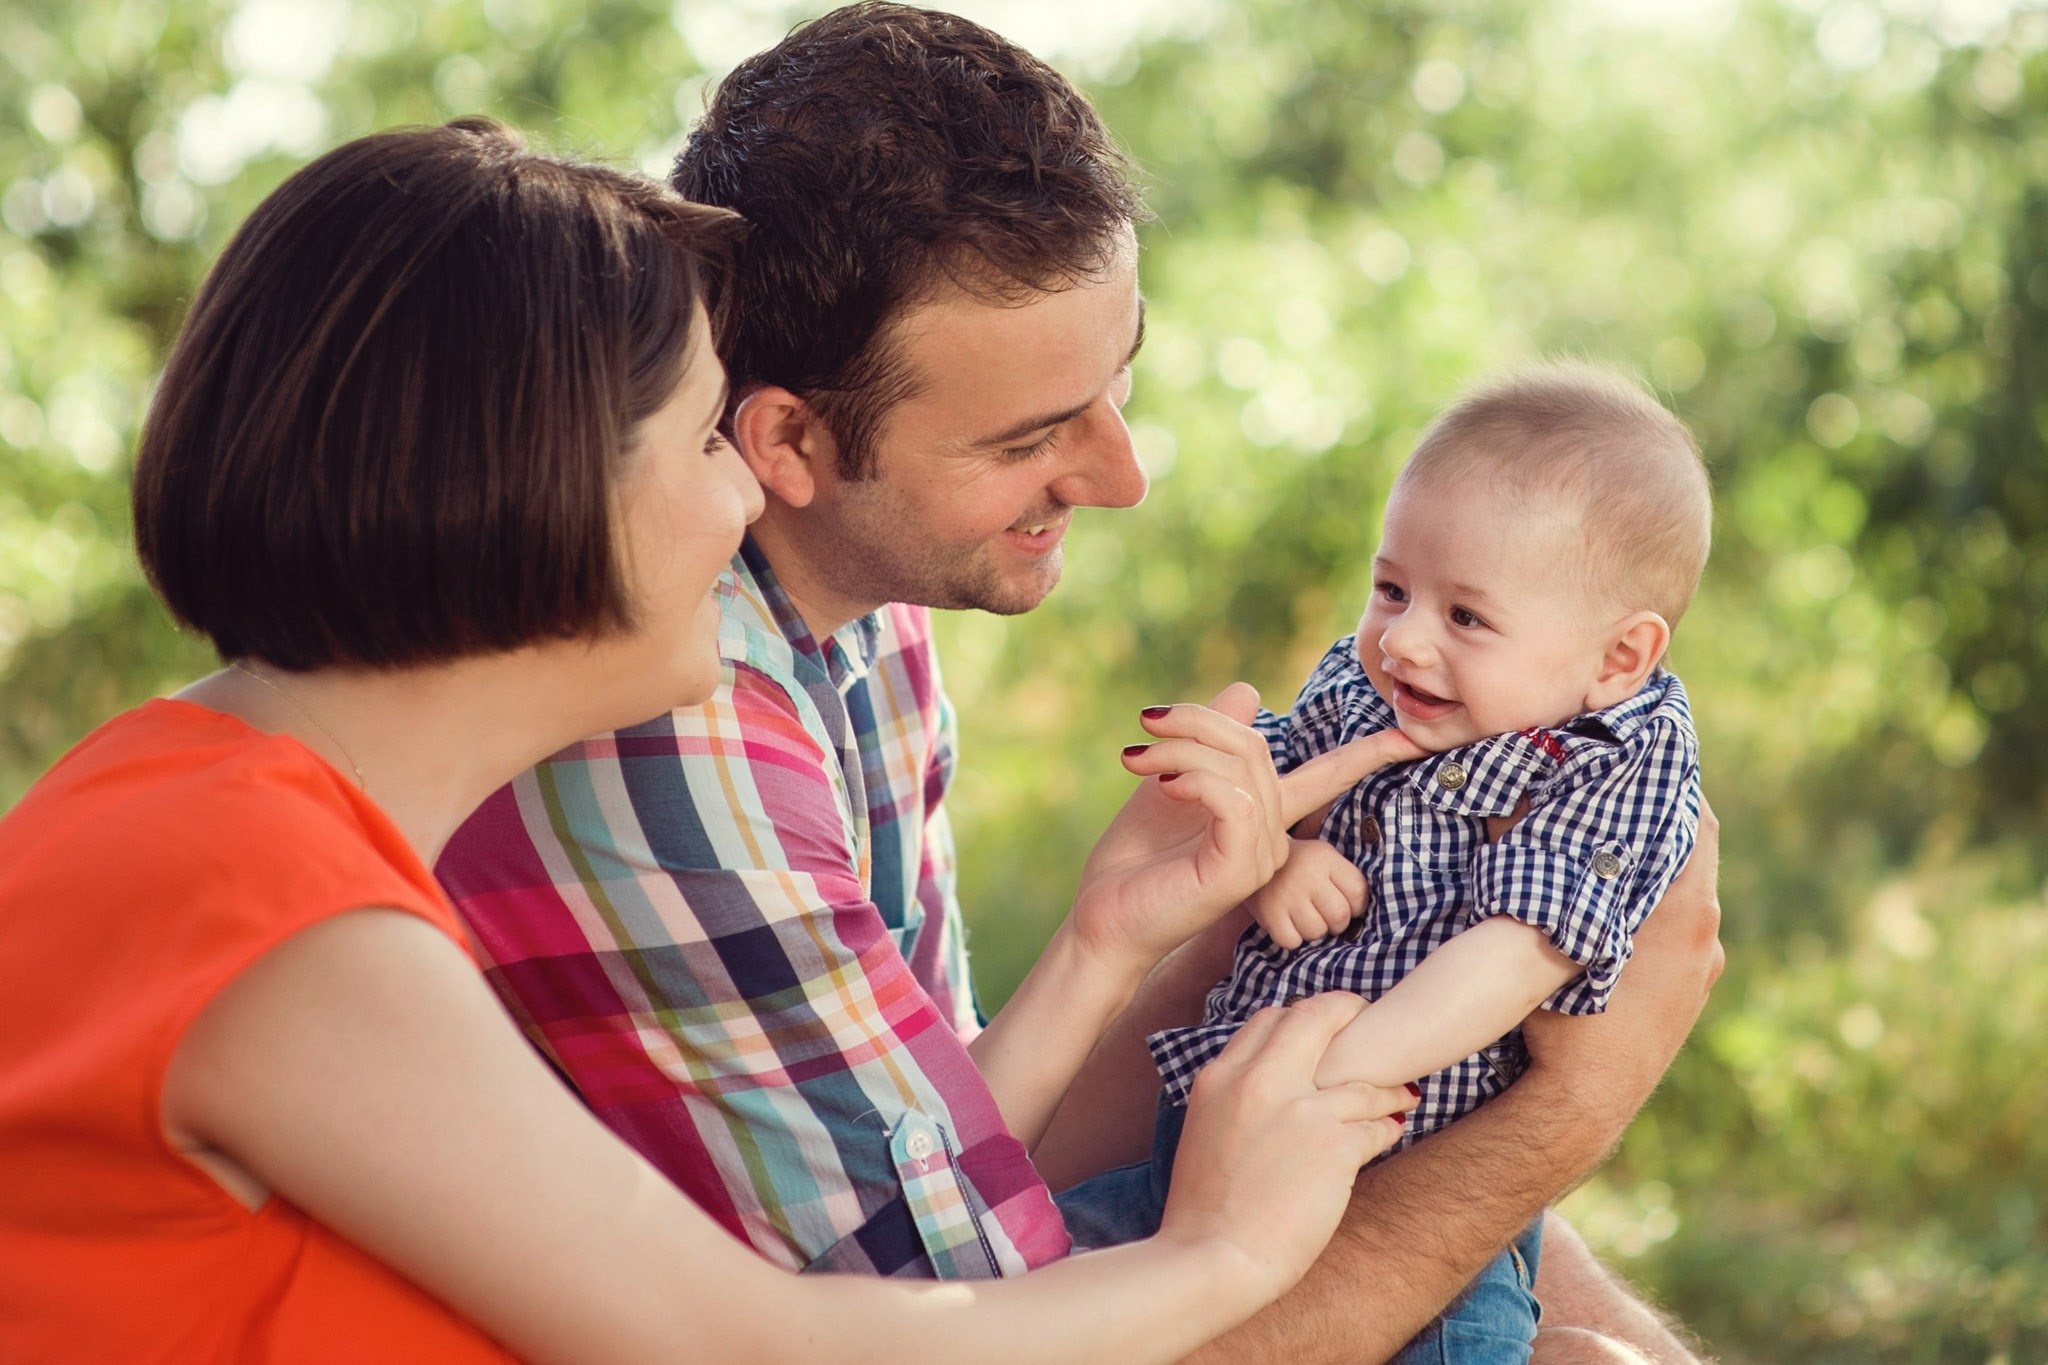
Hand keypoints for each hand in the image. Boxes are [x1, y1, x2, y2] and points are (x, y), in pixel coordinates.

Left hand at [1076, 686, 1421, 974]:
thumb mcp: (1172, 782)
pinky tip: (1163, 786)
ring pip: (1244, 768)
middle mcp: (1274, 838)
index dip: (1372, 753)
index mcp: (1265, 816)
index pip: (1330, 777)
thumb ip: (1209, 740)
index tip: (1414, 738)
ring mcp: (1262, 857)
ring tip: (1138, 759)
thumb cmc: (1135, 859)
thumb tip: (1248, 689)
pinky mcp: (1241, 870)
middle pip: (1257, 747)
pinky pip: (1237, 801)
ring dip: (1182, 748)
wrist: (1104, 918)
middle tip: (1147, 724)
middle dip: (1199, 722)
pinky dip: (1196, 779)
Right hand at [1158, 993, 1414, 1301]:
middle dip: (1349, 1012)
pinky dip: (1390, 1124)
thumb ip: (1232, 1100)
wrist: (1212, 1258)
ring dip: (1386, 1085)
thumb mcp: (1202, 1132)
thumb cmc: (1202, 1212)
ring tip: (1401, 1091)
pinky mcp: (1335, 1147)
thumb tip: (1261, 1094)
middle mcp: (1260, 1082)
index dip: (1301, 1018)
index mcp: (1220, 1078)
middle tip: (1370, 1022)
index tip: (1323, 1028)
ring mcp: (1300, 1112)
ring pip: (1362, 1078)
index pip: (1268, 1019)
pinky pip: (1378, 1122)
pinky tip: (1393, 1129)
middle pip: (1316, 1017)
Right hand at [1247, 838, 1365, 949]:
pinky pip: (1291, 941)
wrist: (1253, 858)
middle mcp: (1307, 875)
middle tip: (1326, 915)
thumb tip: (1363, 916)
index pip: (1358, 892)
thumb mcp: (1324, 858)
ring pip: (1316, 931)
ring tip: (1305, 916)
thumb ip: (1346, 879)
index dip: (1357, 906)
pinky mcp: (1269, 913)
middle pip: (1339, 916)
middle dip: (1337, 923)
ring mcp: (1287, 895)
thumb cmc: (1300, 865)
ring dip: (1314, 930)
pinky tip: (1288, 923)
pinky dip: (1292, 938)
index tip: (1347, 905)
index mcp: (1325, 858)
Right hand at [1520, 796, 1723, 1112]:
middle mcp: (1706, 936)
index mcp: (1684, 911)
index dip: (1668, 782)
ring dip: (1652, 866)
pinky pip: (1678, 931)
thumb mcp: (1539, 932)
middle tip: (1613, 788)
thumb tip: (1505, 797)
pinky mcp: (1691, 994)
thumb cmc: (1560, 1018)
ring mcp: (1703, 968)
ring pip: (1683, 894)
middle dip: (1654, 819)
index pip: (1692, 819)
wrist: (1581, 1103)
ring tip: (1608, 844)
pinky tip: (1611, 907)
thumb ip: (1531, 864)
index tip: (1640, 755)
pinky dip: (1653, 908)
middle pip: (1690, 851)